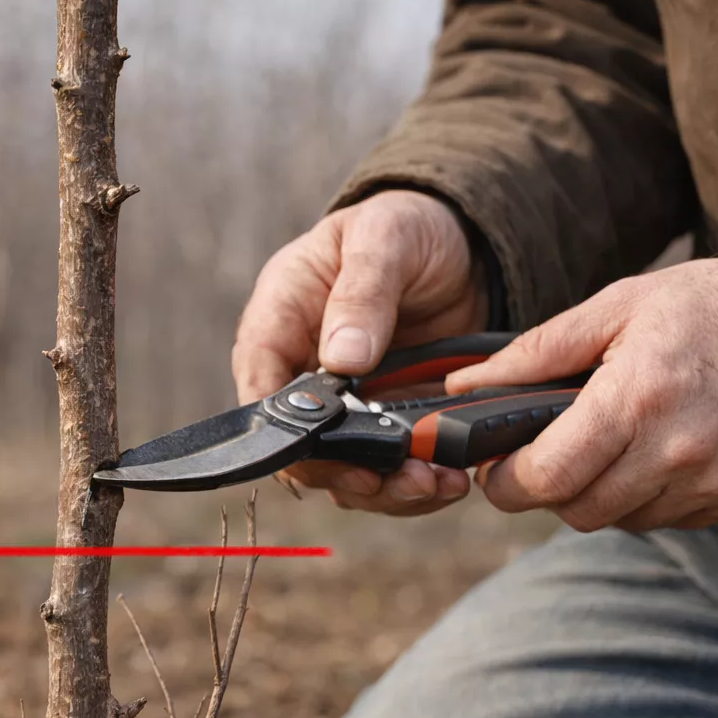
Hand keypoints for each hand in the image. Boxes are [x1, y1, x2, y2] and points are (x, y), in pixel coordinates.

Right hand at [233, 190, 486, 514]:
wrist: (458, 246)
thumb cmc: (403, 228)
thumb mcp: (383, 239)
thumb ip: (361, 293)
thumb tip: (342, 359)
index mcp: (280, 320)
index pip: (259, 387)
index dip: (283, 431)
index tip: (329, 451)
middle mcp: (301, 372)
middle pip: (300, 447)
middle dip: (346, 472)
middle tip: (398, 478)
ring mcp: (343, 406)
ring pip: (343, 471)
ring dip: (387, 490)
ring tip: (436, 484)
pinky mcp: (384, 424)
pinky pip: (385, 470)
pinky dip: (414, 486)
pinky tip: (449, 479)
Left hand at [445, 256, 717, 531]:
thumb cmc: (707, 306)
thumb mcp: (616, 307)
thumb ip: (535, 353)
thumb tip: (465, 386)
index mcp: (635, 401)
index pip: (546, 479)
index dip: (507, 482)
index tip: (496, 469)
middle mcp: (676, 453)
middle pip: (576, 511)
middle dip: (547, 490)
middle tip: (545, 455)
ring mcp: (712, 483)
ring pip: (619, 520)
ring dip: (597, 494)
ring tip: (606, 445)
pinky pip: (666, 520)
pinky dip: (645, 498)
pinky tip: (653, 454)